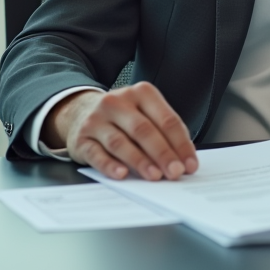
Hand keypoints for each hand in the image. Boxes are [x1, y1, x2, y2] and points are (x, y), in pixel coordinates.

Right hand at [42, 82, 198, 181]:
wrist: (79, 111)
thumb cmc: (122, 117)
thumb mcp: (144, 113)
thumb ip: (163, 132)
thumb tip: (183, 159)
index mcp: (141, 93)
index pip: (166, 119)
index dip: (181, 144)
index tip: (189, 164)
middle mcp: (117, 102)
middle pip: (144, 130)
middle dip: (163, 153)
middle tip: (175, 172)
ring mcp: (97, 120)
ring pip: (120, 142)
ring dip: (140, 161)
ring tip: (154, 176)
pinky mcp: (82, 138)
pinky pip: (97, 154)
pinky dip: (110, 166)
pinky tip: (122, 174)